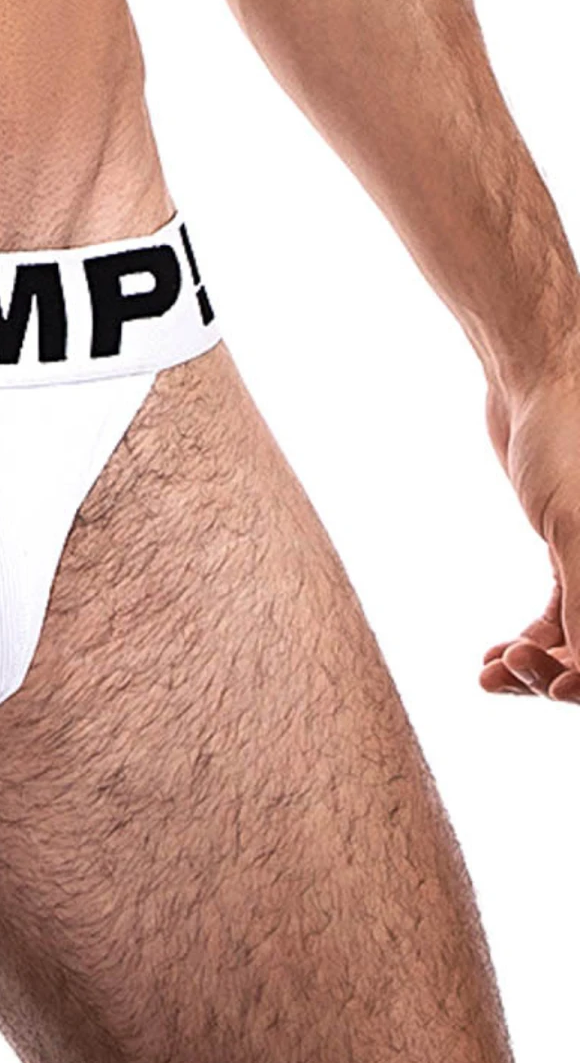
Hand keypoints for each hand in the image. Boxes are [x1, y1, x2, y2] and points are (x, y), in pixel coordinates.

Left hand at [481, 362, 579, 702]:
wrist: (544, 374)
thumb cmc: (570, 438)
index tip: (554, 688)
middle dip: (565, 677)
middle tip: (510, 669)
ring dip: (542, 667)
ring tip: (491, 672)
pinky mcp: (579, 550)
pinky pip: (568, 617)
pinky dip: (535, 641)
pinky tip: (493, 656)